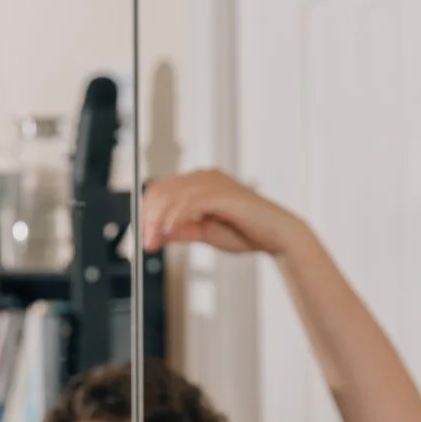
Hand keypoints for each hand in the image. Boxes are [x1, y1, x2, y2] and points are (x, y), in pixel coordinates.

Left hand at [141, 169, 311, 256]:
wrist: (276, 236)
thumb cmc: (245, 231)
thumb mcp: (203, 231)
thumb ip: (180, 230)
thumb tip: (155, 233)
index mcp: (199, 182)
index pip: (161, 189)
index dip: (147, 213)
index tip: (144, 238)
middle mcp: (205, 177)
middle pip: (161, 190)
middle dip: (148, 218)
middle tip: (146, 244)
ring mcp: (214, 182)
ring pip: (172, 195)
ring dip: (157, 221)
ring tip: (154, 241)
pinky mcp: (223, 193)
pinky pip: (190, 202)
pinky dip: (175, 217)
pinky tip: (168, 231)